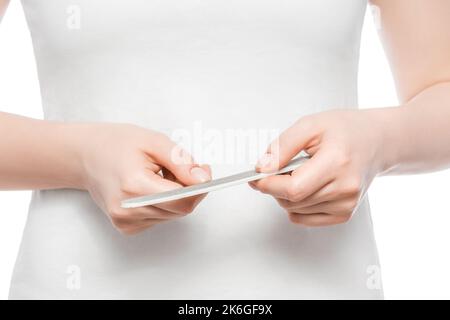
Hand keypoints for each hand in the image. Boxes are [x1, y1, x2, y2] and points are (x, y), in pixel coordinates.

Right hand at [77, 123, 210, 234]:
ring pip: (173, 214)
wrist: (84, 156)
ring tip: (157, 175)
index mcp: (134, 186)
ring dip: (175, 195)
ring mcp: (125, 221)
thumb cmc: (116, 144)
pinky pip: (161, 217)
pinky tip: (148, 187)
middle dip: (188, 188)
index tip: (204, 171)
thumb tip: (203, 179)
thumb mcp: (154, 142)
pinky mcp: (126, 227)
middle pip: (181, 208)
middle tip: (176, 167)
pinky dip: (163, 203)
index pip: (182, 200)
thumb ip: (182, 162)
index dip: (200, 187)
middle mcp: (128, 210)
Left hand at [250, 109, 385, 226]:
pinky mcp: (345, 214)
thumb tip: (262, 168)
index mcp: (337, 161)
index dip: (268, 185)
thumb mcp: (309, 126)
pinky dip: (296, 205)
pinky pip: (304, 219)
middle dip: (276, 186)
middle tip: (282, 167)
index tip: (255, 178)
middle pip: (292, 200)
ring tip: (302, 172)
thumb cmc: (345, 130)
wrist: (376, 142)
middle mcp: (345, 187)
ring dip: (286, 194)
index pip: (293, 187)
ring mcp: (347, 204)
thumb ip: (282, 147)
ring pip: (295, 210)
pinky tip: (306, 186)